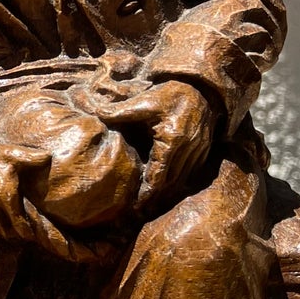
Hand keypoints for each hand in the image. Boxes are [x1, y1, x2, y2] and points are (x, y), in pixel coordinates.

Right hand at [0, 142, 50, 243]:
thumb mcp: (15, 154)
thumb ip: (33, 157)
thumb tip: (49, 157)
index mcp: (2, 188)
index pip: (16, 219)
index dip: (23, 230)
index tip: (28, 234)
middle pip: (3, 229)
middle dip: (11, 233)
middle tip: (15, 233)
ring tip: (2, 232)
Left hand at [93, 78, 215, 209]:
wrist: (200, 87)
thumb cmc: (168, 94)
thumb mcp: (144, 101)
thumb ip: (120, 111)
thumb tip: (96, 114)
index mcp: (172, 139)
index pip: (159, 174)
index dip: (147, 192)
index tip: (136, 206)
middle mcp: (188, 148)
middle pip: (171, 182)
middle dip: (156, 198)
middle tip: (140, 211)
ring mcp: (199, 150)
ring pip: (182, 180)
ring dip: (168, 193)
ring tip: (151, 204)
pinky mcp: (204, 149)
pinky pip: (192, 173)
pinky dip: (179, 182)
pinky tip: (167, 188)